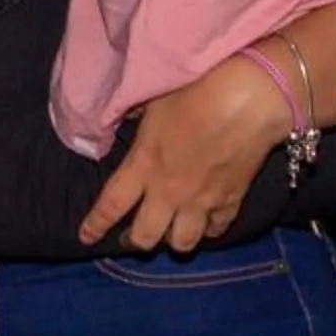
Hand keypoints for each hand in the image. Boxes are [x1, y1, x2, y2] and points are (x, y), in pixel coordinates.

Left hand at [77, 54, 291, 252]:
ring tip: (171, 230)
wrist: (250, 100)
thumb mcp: (153, 102)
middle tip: (133, 235)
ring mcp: (203, 201)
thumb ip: (134, 121)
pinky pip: (217, 230)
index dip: (96, 225)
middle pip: (145, 237)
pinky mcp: (233, 201)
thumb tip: (122, 121)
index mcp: (143, 165)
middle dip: (136, 240)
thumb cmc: (196, 91)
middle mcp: (169, 192)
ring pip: (183, 244)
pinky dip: (209, 229)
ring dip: (173, 240)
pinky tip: (206, 221)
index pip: (110, 205)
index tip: (85, 238)